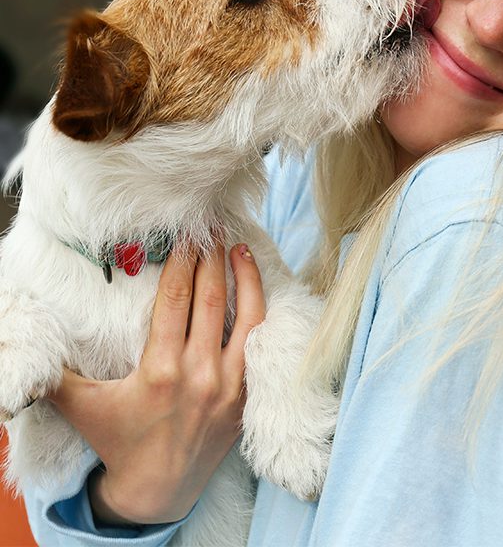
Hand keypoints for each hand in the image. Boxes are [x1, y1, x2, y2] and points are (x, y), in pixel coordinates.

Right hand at [48, 242, 265, 525]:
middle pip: (210, 300)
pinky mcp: (247, 395)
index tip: (184, 237)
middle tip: (211, 228)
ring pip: (246, 317)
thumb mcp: (82, 407)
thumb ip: (54, 373)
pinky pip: (260, 345)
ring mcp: (229, 385)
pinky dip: (261, 312)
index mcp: (159, 371)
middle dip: (210, 258)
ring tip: (239, 247)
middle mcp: (199, 374)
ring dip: (245, 277)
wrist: (159, 490)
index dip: (181, 263)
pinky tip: (259, 289)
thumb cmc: (119, 440)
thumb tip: (26, 338)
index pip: (175, 301)